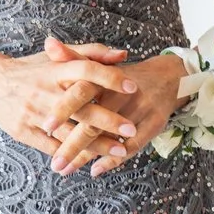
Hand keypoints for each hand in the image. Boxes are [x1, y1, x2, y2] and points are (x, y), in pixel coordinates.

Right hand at [0, 40, 142, 167]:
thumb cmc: (30, 69)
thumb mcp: (56, 56)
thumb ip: (90, 53)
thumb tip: (122, 55)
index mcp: (54, 70)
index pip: (85, 70)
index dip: (110, 78)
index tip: (133, 87)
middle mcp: (44, 91)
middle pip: (80, 107)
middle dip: (108, 120)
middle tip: (131, 128)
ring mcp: (33, 113)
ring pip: (68, 133)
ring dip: (96, 144)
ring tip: (120, 150)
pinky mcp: (23, 131)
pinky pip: (50, 146)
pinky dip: (71, 154)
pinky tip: (90, 159)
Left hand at [45, 39, 185, 176]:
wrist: (168, 75)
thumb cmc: (121, 73)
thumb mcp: (98, 62)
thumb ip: (71, 57)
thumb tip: (48, 42)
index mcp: (105, 78)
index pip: (81, 91)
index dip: (64, 109)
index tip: (45, 127)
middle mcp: (123, 93)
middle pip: (94, 122)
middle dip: (72, 144)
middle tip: (54, 163)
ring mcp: (141, 109)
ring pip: (110, 137)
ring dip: (87, 156)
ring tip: (65, 169)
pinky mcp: (155, 123)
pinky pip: (134, 146)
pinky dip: (113, 160)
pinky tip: (95, 170)